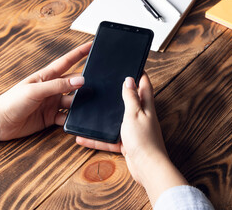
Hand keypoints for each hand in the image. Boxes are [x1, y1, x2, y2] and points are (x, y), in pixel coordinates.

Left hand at [0, 42, 91, 140]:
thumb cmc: (11, 102)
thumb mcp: (36, 90)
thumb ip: (58, 86)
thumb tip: (80, 81)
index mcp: (47, 76)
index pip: (67, 62)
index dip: (80, 53)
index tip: (92, 45)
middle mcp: (52, 89)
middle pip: (74, 83)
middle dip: (85, 84)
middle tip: (98, 85)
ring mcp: (52, 103)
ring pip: (73, 101)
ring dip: (80, 104)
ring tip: (87, 105)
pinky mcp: (52, 117)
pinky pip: (67, 117)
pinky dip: (72, 118)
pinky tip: (75, 119)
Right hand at [76, 73, 187, 204]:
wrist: (147, 167)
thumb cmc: (144, 139)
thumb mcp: (134, 113)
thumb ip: (131, 97)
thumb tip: (129, 79)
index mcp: (146, 106)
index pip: (144, 85)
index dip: (139, 74)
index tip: (132, 65)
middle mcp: (141, 117)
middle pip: (130, 101)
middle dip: (120, 93)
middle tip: (107, 85)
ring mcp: (134, 130)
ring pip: (116, 121)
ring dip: (104, 118)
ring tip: (90, 111)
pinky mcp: (127, 144)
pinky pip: (110, 139)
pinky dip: (98, 139)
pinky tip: (83, 138)